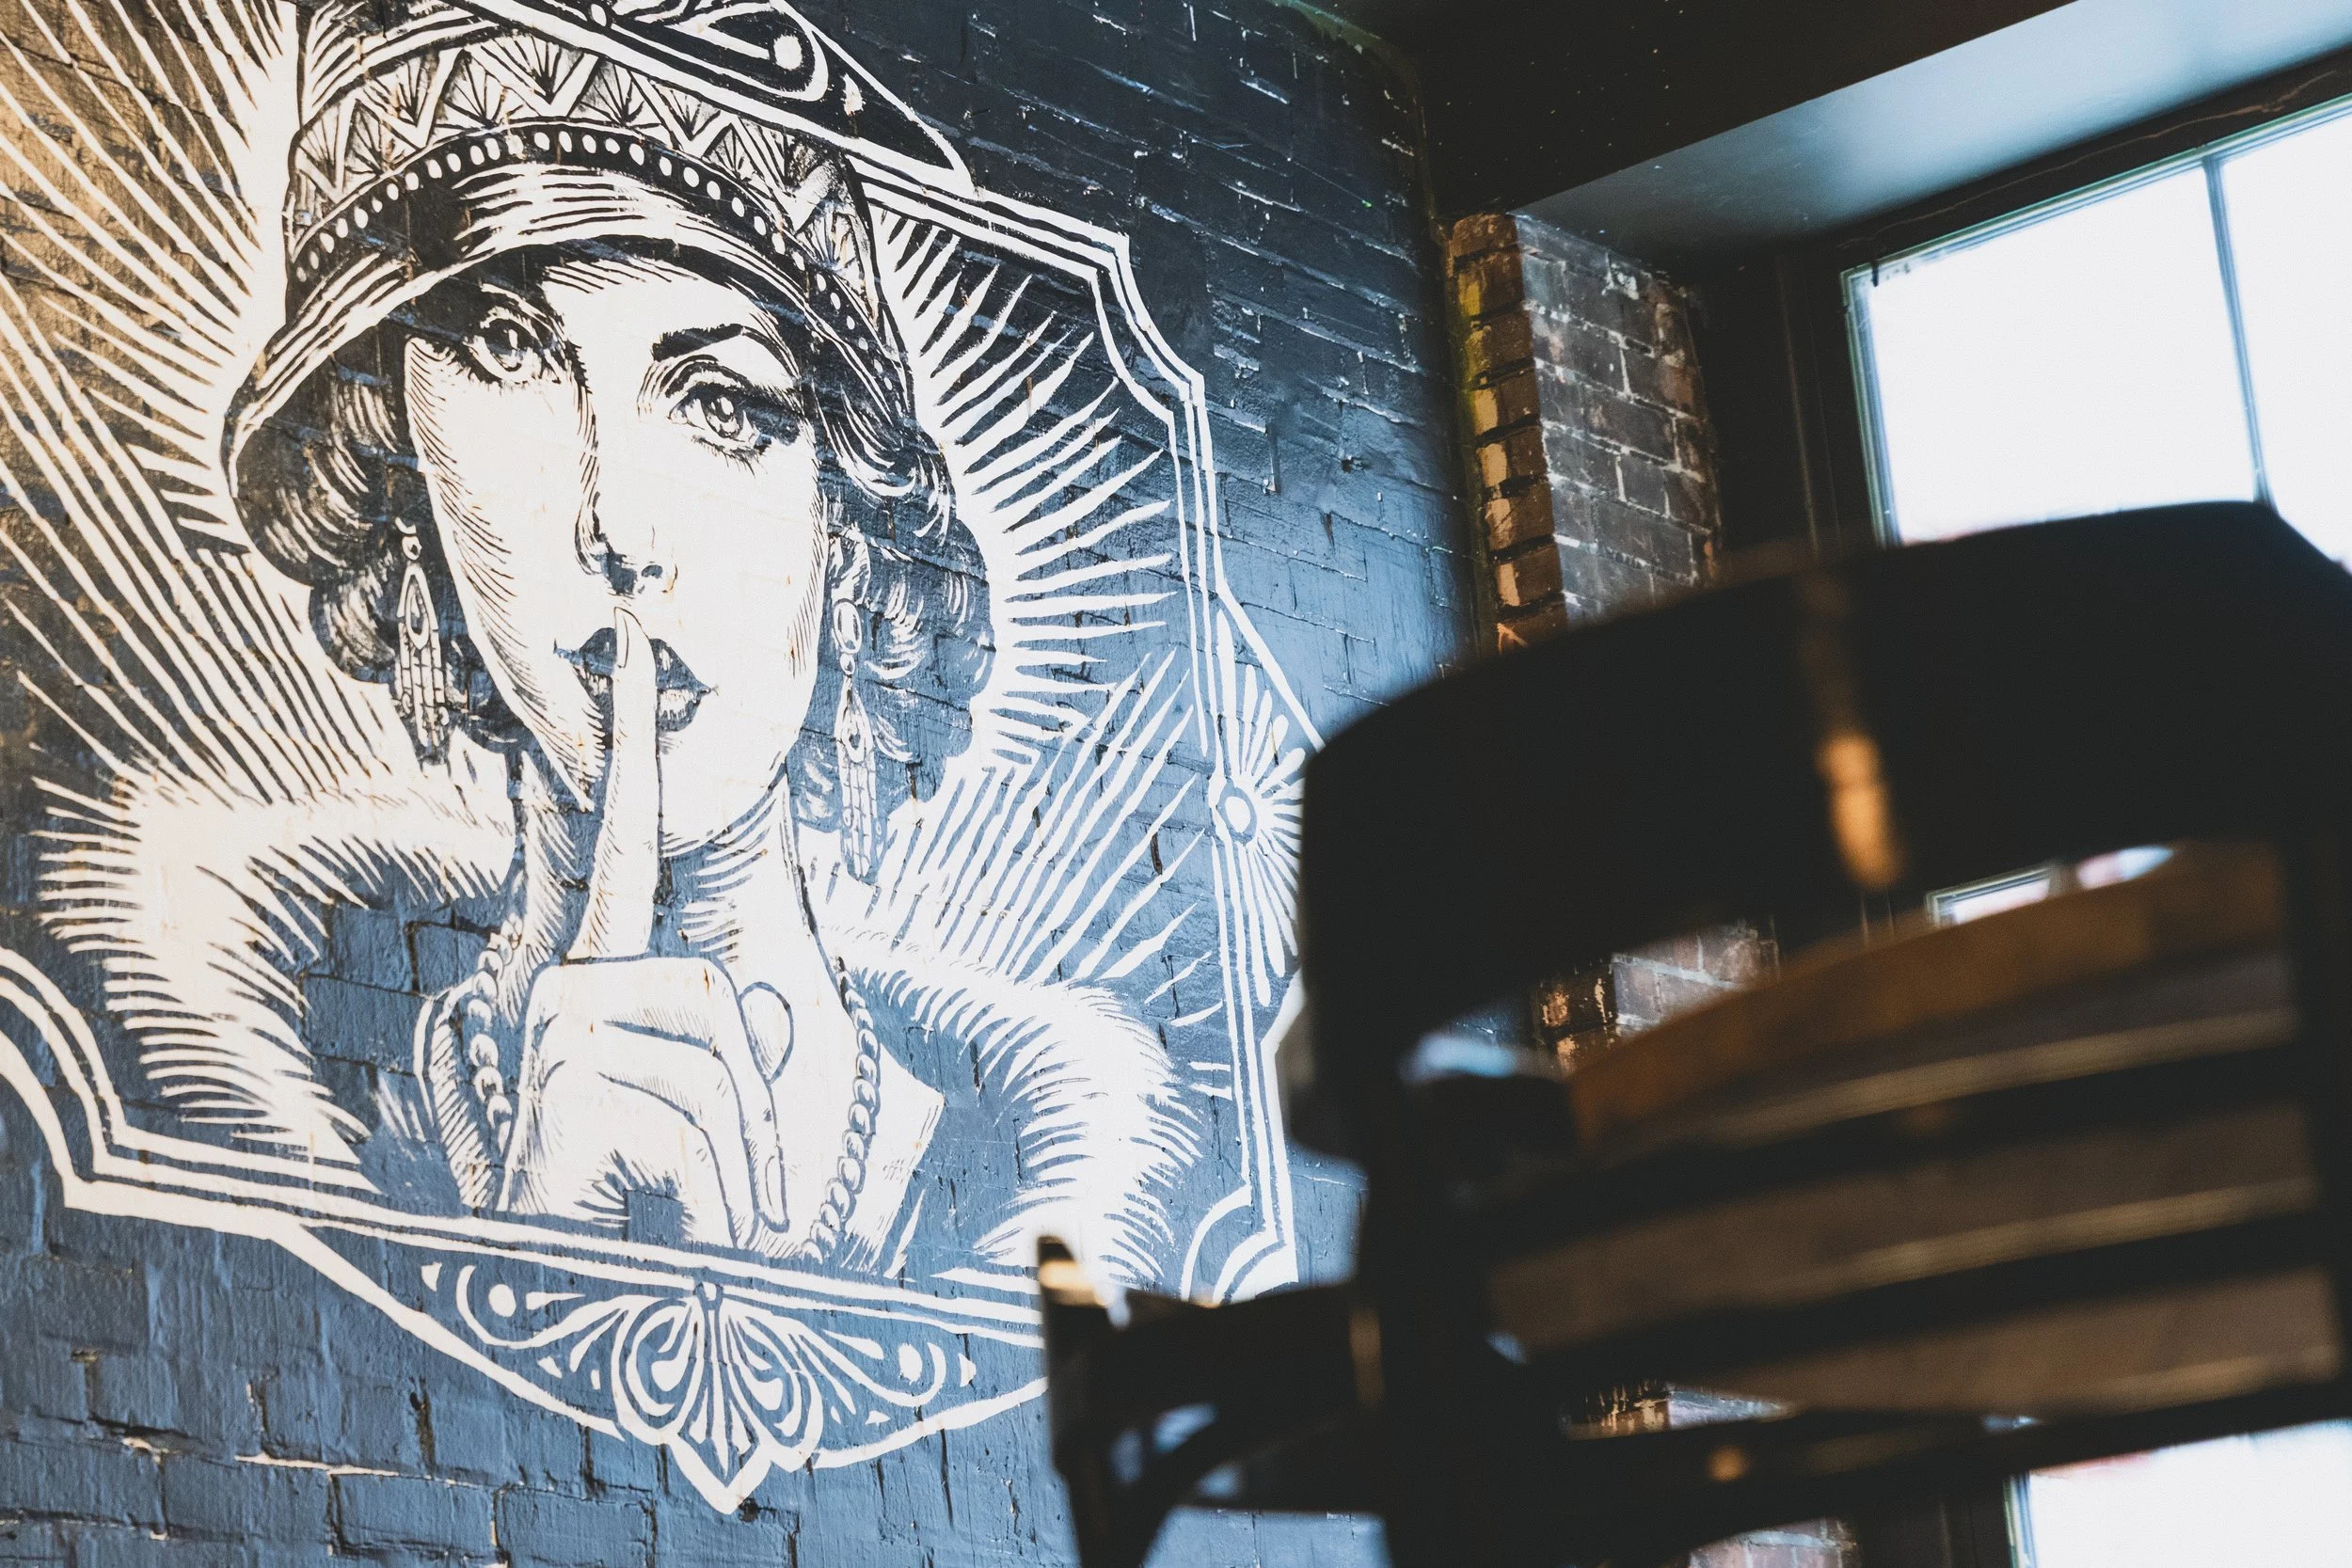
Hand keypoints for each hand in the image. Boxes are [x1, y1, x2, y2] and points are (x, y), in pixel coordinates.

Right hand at [495, 609, 789, 1247]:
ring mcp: (554, 1022)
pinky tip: (668, 1220)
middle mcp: (562, 982)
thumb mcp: (693, 1105)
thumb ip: (710, 1039)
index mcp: (599, 976)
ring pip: (720, 1056)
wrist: (576, 1295)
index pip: (624, 843)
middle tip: (751, 1200)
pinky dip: (718, 1186)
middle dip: (757, 1110)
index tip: (638, 641)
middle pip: (723, 997)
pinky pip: (697, 1109)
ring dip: (743, 1160)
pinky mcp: (563, 1072)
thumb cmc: (641, 1203)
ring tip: (709, 1220)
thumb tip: (741, 1011)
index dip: (632, 743)